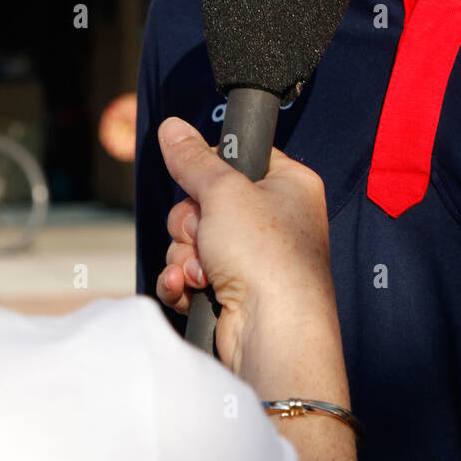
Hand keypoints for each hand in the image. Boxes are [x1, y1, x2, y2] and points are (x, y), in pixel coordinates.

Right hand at [155, 117, 335, 371]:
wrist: (273, 333)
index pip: (240, 159)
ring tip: (204, 270)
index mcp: (288, 186)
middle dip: (191, 222)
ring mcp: (252, 258)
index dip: (212, 169)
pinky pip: (189, 273)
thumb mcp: (224, 191)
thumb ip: (193, 160)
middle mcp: (274, 221)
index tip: (204, 180)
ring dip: (186, 254)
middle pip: (205, 201)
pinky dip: (182, 280)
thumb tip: (172, 128)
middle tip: (205, 232)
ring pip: (192, 239)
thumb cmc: (268, 258)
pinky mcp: (232, 292)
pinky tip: (188, 288)